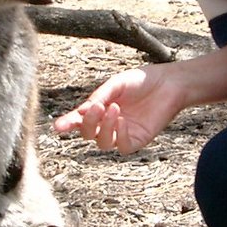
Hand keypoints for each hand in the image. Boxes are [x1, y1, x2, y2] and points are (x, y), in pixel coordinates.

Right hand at [52, 65, 183, 153]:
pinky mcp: (137, 140)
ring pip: (102, 143)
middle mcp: (108, 124)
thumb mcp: (117, 84)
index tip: (57, 127)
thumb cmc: (141, 81)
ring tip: (114, 108)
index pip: (79, 120)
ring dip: (104, 127)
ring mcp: (122, 134)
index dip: (67, 124)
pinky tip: (122, 120)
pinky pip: (121, 146)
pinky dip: (118, 134)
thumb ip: (100, 96)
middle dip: (87, 123)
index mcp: (99, 109)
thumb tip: (81, 111)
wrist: (169, 83)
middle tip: (95, 108)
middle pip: (88, 134)